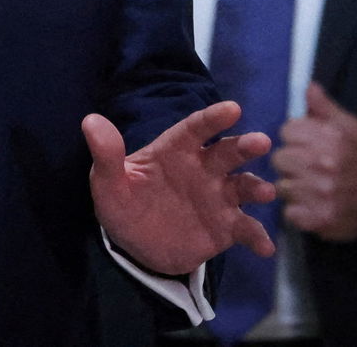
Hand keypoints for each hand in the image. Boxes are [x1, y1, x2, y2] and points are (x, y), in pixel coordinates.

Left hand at [84, 101, 276, 275]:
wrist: (134, 245)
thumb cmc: (122, 203)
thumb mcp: (107, 182)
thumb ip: (105, 154)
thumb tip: (91, 120)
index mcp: (175, 151)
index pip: (195, 129)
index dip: (212, 118)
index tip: (233, 109)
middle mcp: (202, 169)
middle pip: (226, 153)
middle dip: (244, 146)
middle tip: (260, 142)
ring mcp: (217, 197)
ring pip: (242, 186)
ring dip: (256, 187)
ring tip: (265, 192)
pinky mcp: (225, 227)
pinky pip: (245, 229)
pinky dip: (257, 237)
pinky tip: (265, 248)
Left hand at [272, 82, 356, 240]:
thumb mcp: (349, 127)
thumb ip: (324, 108)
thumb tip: (309, 87)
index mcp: (330, 138)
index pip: (287, 132)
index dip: (294, 138)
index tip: (306, 145)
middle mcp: (324, 164)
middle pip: (279, 158)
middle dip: (291, 163)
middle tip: (307, 168)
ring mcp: (321, 193)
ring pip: (282, 186)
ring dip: (293, 187)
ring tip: (311, 187)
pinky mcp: (318, 218)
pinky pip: (289, 212)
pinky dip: (298, 211)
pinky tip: (312, 205)